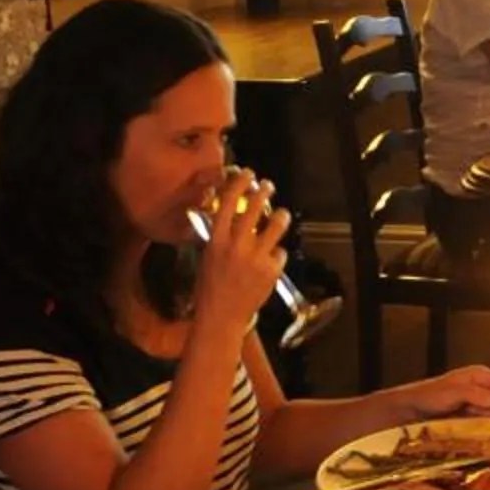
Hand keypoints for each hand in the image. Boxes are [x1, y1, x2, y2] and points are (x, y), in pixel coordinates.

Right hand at [190, 171, 288, 341]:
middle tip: (269, 186)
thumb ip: (219, 237)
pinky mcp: (271, 270)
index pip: (227, 203)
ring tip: (282, 215)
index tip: (247, 174)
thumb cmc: (210, 288)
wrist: (221, 316)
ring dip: (281, 217)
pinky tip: (271, 260)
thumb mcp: (207, 257)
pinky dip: (276, 254)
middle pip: (254, 208)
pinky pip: (279, 253)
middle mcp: (236, 245)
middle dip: (263, 192)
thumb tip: (228, 217)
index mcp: (216, 240)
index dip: (239, 184)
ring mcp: (255, 257)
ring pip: (276, 226)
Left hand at [397, 365, 489, 421]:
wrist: (407, 411)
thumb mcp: (454, 392)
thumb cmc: (428, 396)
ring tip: (475, 424)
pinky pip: (484, 424)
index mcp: (480, 376)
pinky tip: (475, 433)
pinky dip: (483, 429)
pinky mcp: (469, 418)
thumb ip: (476, 394)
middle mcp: (481, 389)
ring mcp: (475, 404)